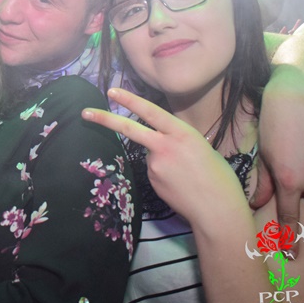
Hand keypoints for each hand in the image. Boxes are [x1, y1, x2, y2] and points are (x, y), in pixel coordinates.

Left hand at [82, 88, 246, 225]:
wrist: (217, 211)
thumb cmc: (219, 178)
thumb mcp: (202, 148)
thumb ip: (179, 141)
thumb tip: (165, 142)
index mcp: (182, 133)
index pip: (150, 112)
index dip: (130, 100)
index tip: (112, 91)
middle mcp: (164, 146)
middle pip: (129, 129)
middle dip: (104, 119)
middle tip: (85, 112)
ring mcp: (155, 165)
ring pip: (150, 154)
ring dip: (162, 160)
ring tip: (186, 175)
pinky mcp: (151, 181)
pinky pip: (153, 171)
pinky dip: (163, 174)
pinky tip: (179, 185)